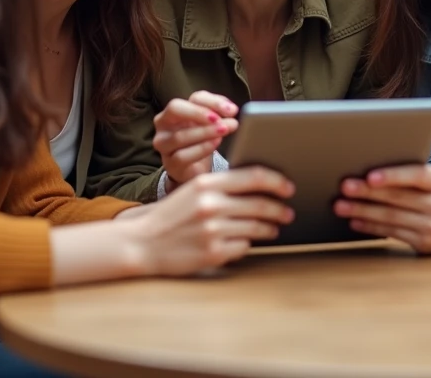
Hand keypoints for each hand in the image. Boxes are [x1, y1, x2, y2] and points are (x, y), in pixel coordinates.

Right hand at [113, 167, 294, 275]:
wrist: (142, 243)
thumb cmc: (171, 215)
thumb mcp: (193, 190)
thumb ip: (222, 185)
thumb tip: (260, 185)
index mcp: (206, 182)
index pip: (253, 176)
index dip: (277, 181)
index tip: (289, 187)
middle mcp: (210, 204)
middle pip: (260, 204)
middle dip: (279, 209)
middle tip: (288, 213)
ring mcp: (212, 230)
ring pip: (256, 227)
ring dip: (269, 228)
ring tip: (273, 229)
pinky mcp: (213, 253)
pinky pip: (243, 247)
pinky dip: (247, 244)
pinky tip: (245, 242)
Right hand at [153, 91, 239, 189]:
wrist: (194, 168)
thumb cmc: (201, 140)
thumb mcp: (210, 124)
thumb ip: (219, 113)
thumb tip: (232, 110)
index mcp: (177, 109)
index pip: (195, 98)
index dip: (214, 102)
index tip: (232, 110)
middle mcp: (164, 123)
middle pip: (176, 109)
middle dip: (200, 113)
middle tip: (220, 119)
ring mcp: (163, 144)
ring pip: (180, 135)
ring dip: (205, 132)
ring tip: (223, 131)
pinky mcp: (170, 163)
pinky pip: (183, 156)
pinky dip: (201, 149)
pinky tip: (215, 144)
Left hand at [333, 165, 430, 253]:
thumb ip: (413, 175)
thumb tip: (371, 171)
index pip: (418, 175)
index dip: (393, 176)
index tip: (370, 176)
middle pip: (399, 198)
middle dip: (368, 193)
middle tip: (345, 187)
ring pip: (392, 218)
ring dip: (363, 211)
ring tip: (341, 205)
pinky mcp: (425, 244)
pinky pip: (393, 233)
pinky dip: (371, 227)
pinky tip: (355, 220)